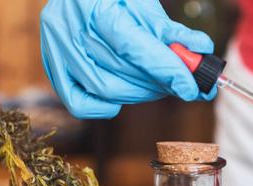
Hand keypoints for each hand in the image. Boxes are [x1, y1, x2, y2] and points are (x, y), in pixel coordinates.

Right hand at [40, 0, 214, 118]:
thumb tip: (200, 51)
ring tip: (156, 84)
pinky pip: (79, 103)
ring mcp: (55, 51)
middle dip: (158, 83)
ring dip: (139, 94)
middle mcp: (67, 29)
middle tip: (180, 84)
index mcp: (93, 6)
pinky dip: (105, 107)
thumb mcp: (141, 3)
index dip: (168, 71)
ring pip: (105, 90)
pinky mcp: (52, 68)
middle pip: (122, 72)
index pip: (135, 48)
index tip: (192, 87)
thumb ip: (168, 30)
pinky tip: (123, 96)